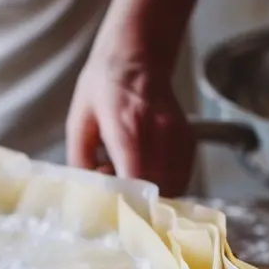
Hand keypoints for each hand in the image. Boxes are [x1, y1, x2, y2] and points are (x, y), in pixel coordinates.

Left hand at [65, 52, 195, 196]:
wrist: (138, 56)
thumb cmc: (104, 86)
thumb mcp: (79, 121)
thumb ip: (81, 160)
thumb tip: (89, 192)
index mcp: (127, 128)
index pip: (137, 180)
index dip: (128, 204)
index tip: (114, 213)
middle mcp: (159, 134)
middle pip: (157, 190)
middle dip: (137, 203)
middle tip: (118, 193)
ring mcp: (178, 137)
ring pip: (174, 188)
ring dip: (153, 196)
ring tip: (131, 179)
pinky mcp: (189, 140)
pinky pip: (182, 177)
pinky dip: (165, 185)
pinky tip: (146, 172)